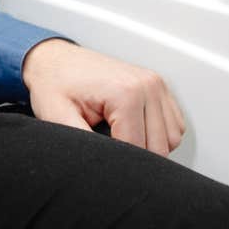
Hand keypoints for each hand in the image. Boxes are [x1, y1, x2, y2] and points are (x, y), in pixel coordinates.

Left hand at [21, 39, 184, 155]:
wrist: (54, 60)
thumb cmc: (54, 84)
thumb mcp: (57, 117)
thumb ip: (84, 145)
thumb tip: (103, 169)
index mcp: (126, 92)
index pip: (138, 150)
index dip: (118, 162)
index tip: (100, 157)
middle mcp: (147, 85)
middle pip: (159, 148)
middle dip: (133, 155)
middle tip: (105, 144)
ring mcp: (156, 84)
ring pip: (171, 139)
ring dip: (148, 145)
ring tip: (116, 134)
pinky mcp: (159, 87)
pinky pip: (174, 125)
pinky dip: (157, 134)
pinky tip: (131, 127)